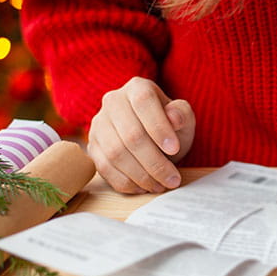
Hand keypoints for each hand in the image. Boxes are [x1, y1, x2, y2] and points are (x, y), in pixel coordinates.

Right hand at [87, 77, 195, 193]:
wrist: (153, 137)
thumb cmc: (171, 126)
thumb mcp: (184, 118)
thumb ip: (182, 115)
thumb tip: (174, 118)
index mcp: (137, 88)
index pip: (144, 102)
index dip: (159, 127)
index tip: (175, 149)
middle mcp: (113, 101)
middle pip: (131, 134)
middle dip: (155, 162)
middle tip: (172, 179)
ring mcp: (98, 124)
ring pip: (116, 153)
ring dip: (141, 175)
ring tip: (161, 185)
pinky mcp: (92, 146)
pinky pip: (104, 168)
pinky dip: (126, 182)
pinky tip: (143, 187)